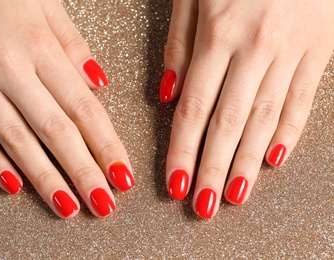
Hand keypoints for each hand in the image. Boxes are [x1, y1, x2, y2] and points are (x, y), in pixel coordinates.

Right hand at [0, 0, 133, 218]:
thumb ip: (74, 45)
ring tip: (67, 206)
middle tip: (103, 203)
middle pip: (55, 132)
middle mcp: (9, 69)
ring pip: (15, 141)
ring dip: (45, 178)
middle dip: (83, 172)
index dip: (106, 145)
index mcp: (39, 47)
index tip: (122, 174)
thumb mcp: (45, 4)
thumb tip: (99, 83)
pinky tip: (14, 186)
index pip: (83, 108)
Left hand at [161, 0, 333, 217]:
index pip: (194, 109)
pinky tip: (274, 160)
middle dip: (214, 169)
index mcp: (219, 34)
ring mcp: (293, 50)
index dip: (183, 150)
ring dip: (248, 162)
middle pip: (229, 123)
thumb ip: (179, 44)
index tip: (176, 183)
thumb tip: (167, 96)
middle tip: (203, 206)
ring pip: (266, 118)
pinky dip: (289, 132)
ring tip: (235, 196)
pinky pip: (304, 99)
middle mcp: (255, 49)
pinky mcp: (321, 48)